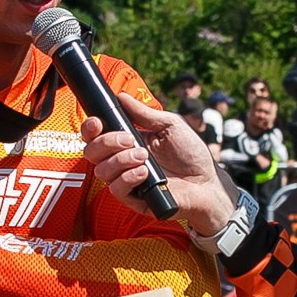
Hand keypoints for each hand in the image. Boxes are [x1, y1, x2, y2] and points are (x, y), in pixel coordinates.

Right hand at [81, 91, 234, 237]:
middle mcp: (121, 161)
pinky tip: (144, 172)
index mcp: (126, 142)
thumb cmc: (190, 153)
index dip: (90, 128)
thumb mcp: (170, 125)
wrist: (206, 181)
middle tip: (130, 140)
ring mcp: (126, 180)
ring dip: (120, 160)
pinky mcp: (134, 199)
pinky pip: (116, 189)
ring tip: (144, 156)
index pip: (96, 136)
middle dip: (107, 142)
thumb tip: (121, 96)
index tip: (97, 122)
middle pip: (92, 152)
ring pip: (101, 171)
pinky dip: (128, 177)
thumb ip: (144, 113)